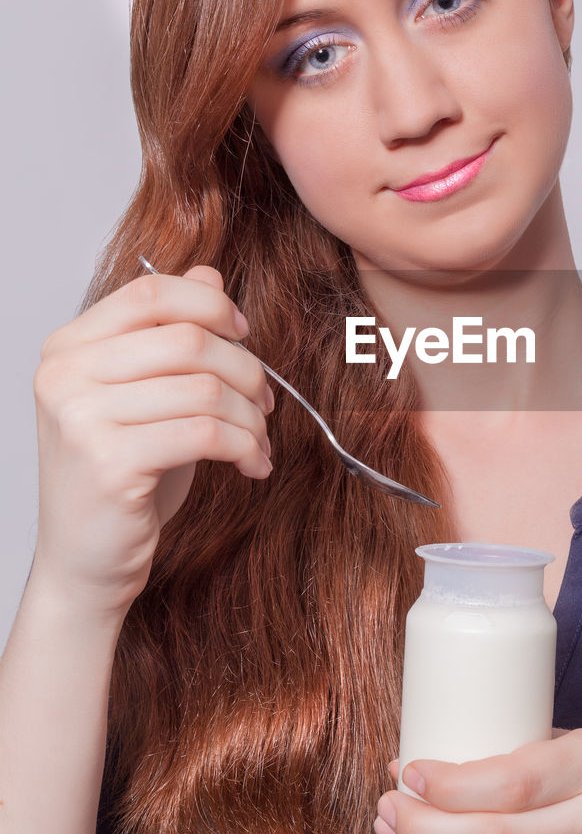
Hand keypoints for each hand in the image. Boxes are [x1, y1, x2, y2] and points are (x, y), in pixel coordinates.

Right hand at [31, 264, 273, 615]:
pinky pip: (206, 433)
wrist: (87, 561)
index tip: (243, 334)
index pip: (151, 292)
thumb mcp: (145, 395)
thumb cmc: (121, 475)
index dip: (211, 304)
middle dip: (246, 369)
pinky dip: (245, 446)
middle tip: (264, 402)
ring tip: (258, 440)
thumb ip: (168, 332)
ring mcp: (80, 419)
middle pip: (188, 339)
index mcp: (68, 348)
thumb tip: (209, 272)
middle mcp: (64, 375)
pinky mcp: (109, 463)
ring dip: (251, 416)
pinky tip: (252, 465)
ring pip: (205, 388)